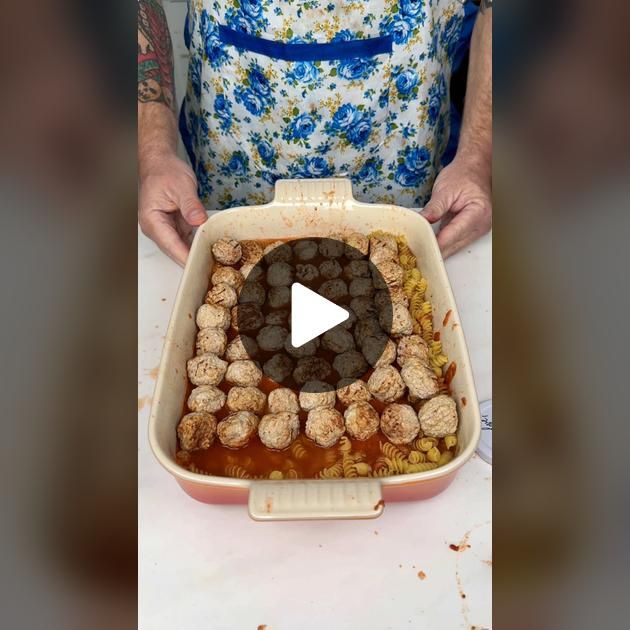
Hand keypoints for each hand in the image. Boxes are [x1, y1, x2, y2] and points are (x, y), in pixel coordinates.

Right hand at [138, 151, 206, 265]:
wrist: (160, 163)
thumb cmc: (166, 172)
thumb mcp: (182, 185)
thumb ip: (190, 204)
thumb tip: (198, 220)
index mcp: (152, 221)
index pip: (171, 245)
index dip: (185, 257)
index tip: (198, 267)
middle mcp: (156, 229)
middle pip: (175, 251)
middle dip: (192, 260)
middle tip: (213, 268)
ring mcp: (165, 230)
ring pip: (181, 249)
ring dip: (196, 254)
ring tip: (214, 263)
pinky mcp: (174, 228)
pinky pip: (186, 241)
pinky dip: (197, 245)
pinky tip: (211, 250)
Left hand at [421, 157, 491, 257]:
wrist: (474, 169)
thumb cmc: (463, 175)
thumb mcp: (445, 189)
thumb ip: (433, 208)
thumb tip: (421, 222)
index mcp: (478, 212)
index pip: (453, 235)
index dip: (436, 244)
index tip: (421, 248)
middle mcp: (482, 224)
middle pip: (455, 246)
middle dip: (435, 249)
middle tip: (415, 252)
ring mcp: (478, 230)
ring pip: (455, 248)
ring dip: (438, 249)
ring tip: (420, 248)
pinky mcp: (472, 232)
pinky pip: (455, 243)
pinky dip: (442, 244)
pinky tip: (430, 243)